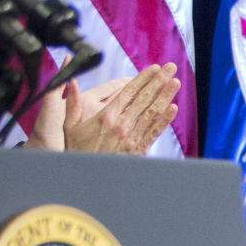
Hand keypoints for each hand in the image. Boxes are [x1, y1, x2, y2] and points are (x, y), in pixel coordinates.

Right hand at [32, 64, 179, 155]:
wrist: (88, 177)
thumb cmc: (78, 150)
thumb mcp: (70, 125)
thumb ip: (72, 102)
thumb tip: (70, 81)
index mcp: (106, 116)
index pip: (128, 92)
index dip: (143, 78)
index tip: (153, 68)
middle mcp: (122, 124)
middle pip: (144, 98)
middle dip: (158, 81)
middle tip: (170, 68)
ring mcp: (132, 136)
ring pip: (152, 112)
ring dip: (165, 96)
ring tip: (175, 82)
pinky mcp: (139, 148)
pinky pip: (154, 131)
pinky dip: (164, 119)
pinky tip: (173, 108)